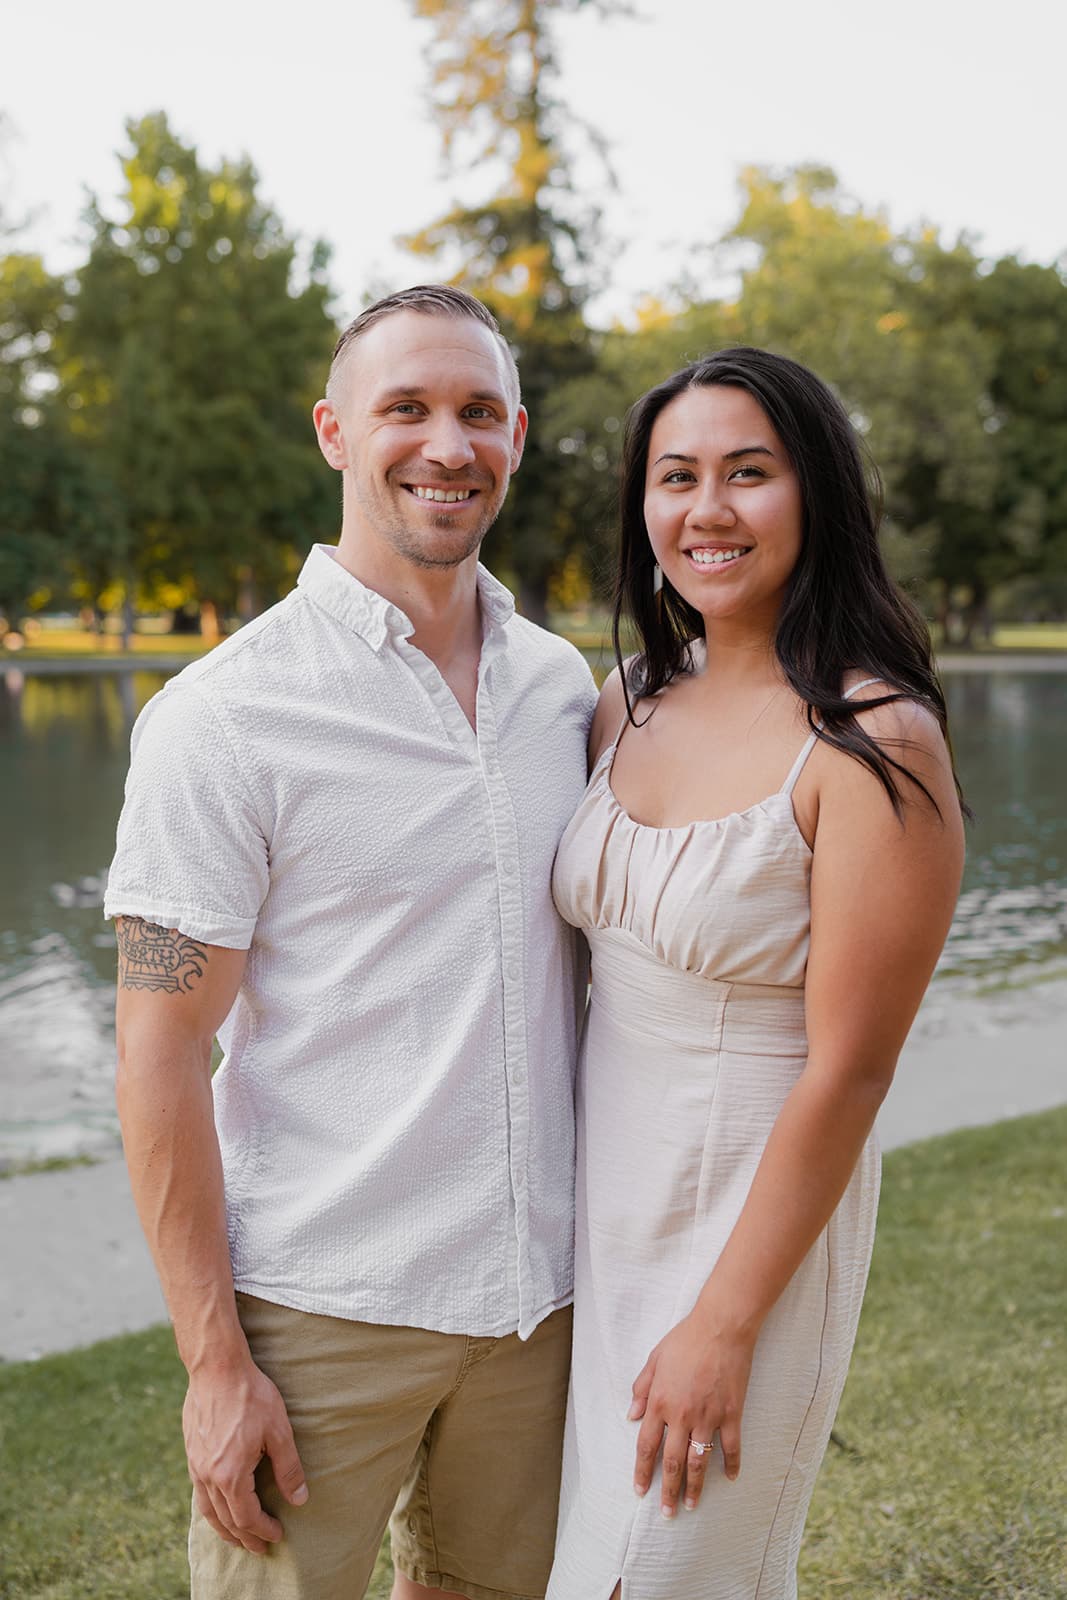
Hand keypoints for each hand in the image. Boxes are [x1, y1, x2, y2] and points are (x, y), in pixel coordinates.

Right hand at [183, 1361, 308, 1552]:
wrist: (216, 1367)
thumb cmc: (251, 1396)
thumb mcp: (279, 1431)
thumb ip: (288, 1468)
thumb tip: (299, 1499)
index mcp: (230, 1475)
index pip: (246, 1517)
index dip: (263, 1530)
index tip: (277, 1535)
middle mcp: (207, 1476)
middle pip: (225, 1520)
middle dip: (244, 1537)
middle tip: (259, 1548)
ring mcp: (195, 1465)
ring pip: (207, 1510)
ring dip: (224, 1527)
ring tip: (237, 1537)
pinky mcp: (191, 1452)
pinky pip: (199, 1492)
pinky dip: (211, 1508)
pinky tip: (220, 1504)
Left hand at [629, 1308, 753, 1517]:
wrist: (721, 1327)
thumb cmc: (685, 1339)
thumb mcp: (654, 1359)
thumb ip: (641, 1389)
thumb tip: (631, 1415)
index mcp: (660, 1402)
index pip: (646, 1446)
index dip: (642, 1470)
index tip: (640, 1490)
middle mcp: (681, 1415)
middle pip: (671, 1462)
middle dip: (667, 1490)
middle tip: (667, 1513)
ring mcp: (708, 1416)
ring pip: (698, 1461)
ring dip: (694, 1487)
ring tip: (691, 1505)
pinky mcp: (731, 1413)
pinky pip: (731, 1446)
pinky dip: (731, 1464)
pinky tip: (729, 1477)